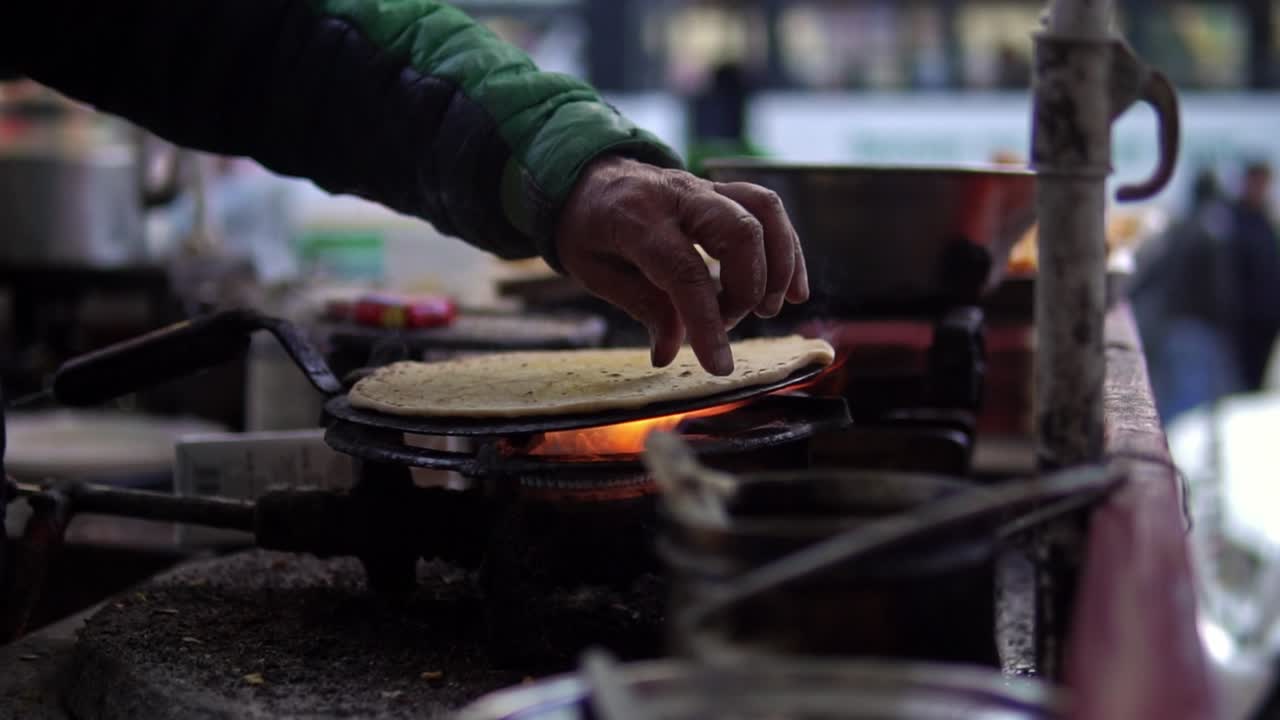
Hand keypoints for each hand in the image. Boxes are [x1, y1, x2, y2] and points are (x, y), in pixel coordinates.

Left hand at [556, 156, 808, 375]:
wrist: (585, 175)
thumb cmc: (587, 227)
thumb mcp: (595, 272)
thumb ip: (640, 306)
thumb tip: (668, 354)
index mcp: (637, 218)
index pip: (685, 271)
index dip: (706, 322)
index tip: (720, 366)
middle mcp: (678, 196)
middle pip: (740, 232)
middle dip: (749, 289)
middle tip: (730, 323)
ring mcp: (705, 188)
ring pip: (764, 210)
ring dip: (780, 265)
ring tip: (770, 310)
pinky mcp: (723, 191)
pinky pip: (768, 209)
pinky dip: (788, 248)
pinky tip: (794, 289)